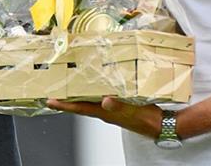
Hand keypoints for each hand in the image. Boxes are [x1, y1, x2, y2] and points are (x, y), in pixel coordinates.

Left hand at [47, 97, 161, 138]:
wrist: (160, 124)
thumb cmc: (147, 118)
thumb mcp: (132, 110)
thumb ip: (119, 106)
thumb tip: (105, 101)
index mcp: (105, 112)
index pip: (79, 108)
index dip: (64, 105)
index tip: (50, 101)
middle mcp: (105, 111)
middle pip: (81, 105)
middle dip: (67, 100)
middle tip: (54, 94)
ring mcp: (112, 110)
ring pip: (90, 101)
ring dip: (79, 95)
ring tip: (68, 88)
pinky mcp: (119, 106)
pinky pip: (101, 99)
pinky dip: (94, 92)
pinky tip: (94, 87)